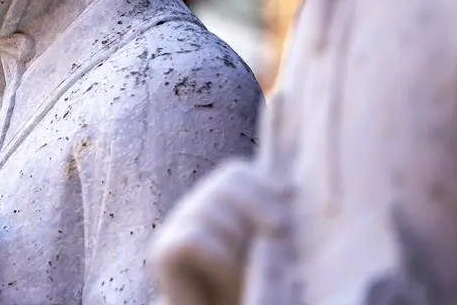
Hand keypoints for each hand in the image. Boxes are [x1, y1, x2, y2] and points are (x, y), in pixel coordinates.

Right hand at [150, 159, 288, 304]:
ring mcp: (174, 226)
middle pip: (223, 184)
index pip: (236, 172)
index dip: (263, 184)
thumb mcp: (268, 247)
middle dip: (257, 205)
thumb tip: (293, 188)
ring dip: (240, 239)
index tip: (291, 200)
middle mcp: (192, 206)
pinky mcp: (163, 251)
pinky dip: (219, 256)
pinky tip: (231, 273)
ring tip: (255, 266)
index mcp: (218, 200)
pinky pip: (193, 238)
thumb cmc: (250, 285)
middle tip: (281, 233)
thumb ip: (273, 218)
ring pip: (209, 210)